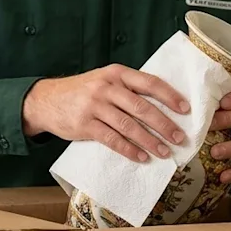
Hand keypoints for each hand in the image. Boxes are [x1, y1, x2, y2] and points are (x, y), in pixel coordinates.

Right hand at [22, 65, 190, 162]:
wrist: (45, 100)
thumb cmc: (82, 92)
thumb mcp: (104, 80)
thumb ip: (128, 88)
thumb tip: (161, 105)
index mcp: (117, 73)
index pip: (149, 83)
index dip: (170, 96)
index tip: (185, 109)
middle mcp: (107, 87)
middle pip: (142, 107)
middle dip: (164, 124)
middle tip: (180, 138)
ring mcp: (95, 106)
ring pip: (129, 125)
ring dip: (150, 140)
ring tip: (165, 152)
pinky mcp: (85, 125)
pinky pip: (112, 139)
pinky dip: (129, 149)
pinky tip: (141, 157)